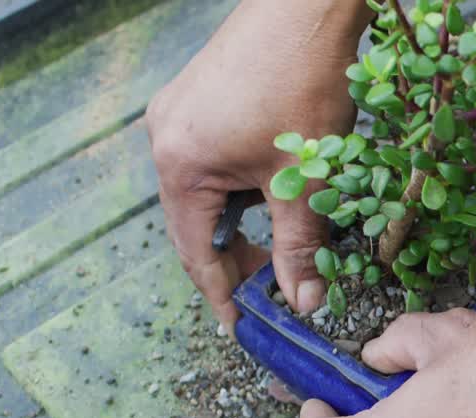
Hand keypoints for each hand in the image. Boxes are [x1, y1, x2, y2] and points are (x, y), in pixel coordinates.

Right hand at [147, 0, 370, 326]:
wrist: (307, 5)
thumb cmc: (304, 81)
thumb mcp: (307, 177)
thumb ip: (300, 244)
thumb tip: (304, 302)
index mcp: (180, 164)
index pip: (197, 252)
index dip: (223, 295)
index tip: (244, 328)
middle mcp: (168, 139)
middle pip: (198, 224)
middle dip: (239, 260)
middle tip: (278, 292)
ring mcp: (181, 115)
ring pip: (212, 193)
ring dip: (249, 221)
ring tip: (292, 242)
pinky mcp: (203, 98)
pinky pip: (217, 161)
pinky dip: (248, 187)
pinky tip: (283, 192)